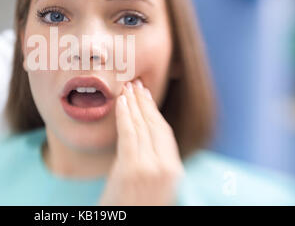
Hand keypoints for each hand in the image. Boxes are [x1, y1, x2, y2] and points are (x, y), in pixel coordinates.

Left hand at [99, 79, 184, 205]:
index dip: (154, 110)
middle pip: (155, 124)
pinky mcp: (131, 169)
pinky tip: (121, 102)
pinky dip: (125, 115)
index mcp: (174, 170)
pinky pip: (129, 134)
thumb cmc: (136, 207)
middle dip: (144, 101)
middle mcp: (165, 167)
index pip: (164, 131)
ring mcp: (149, 167)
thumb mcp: (153, 185)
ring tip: (127, 87)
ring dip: (134, 103)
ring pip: (142, 126)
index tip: (147, 95)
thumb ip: (153, 162)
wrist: (127, 223)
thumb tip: (144, 137)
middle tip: (136, 83)